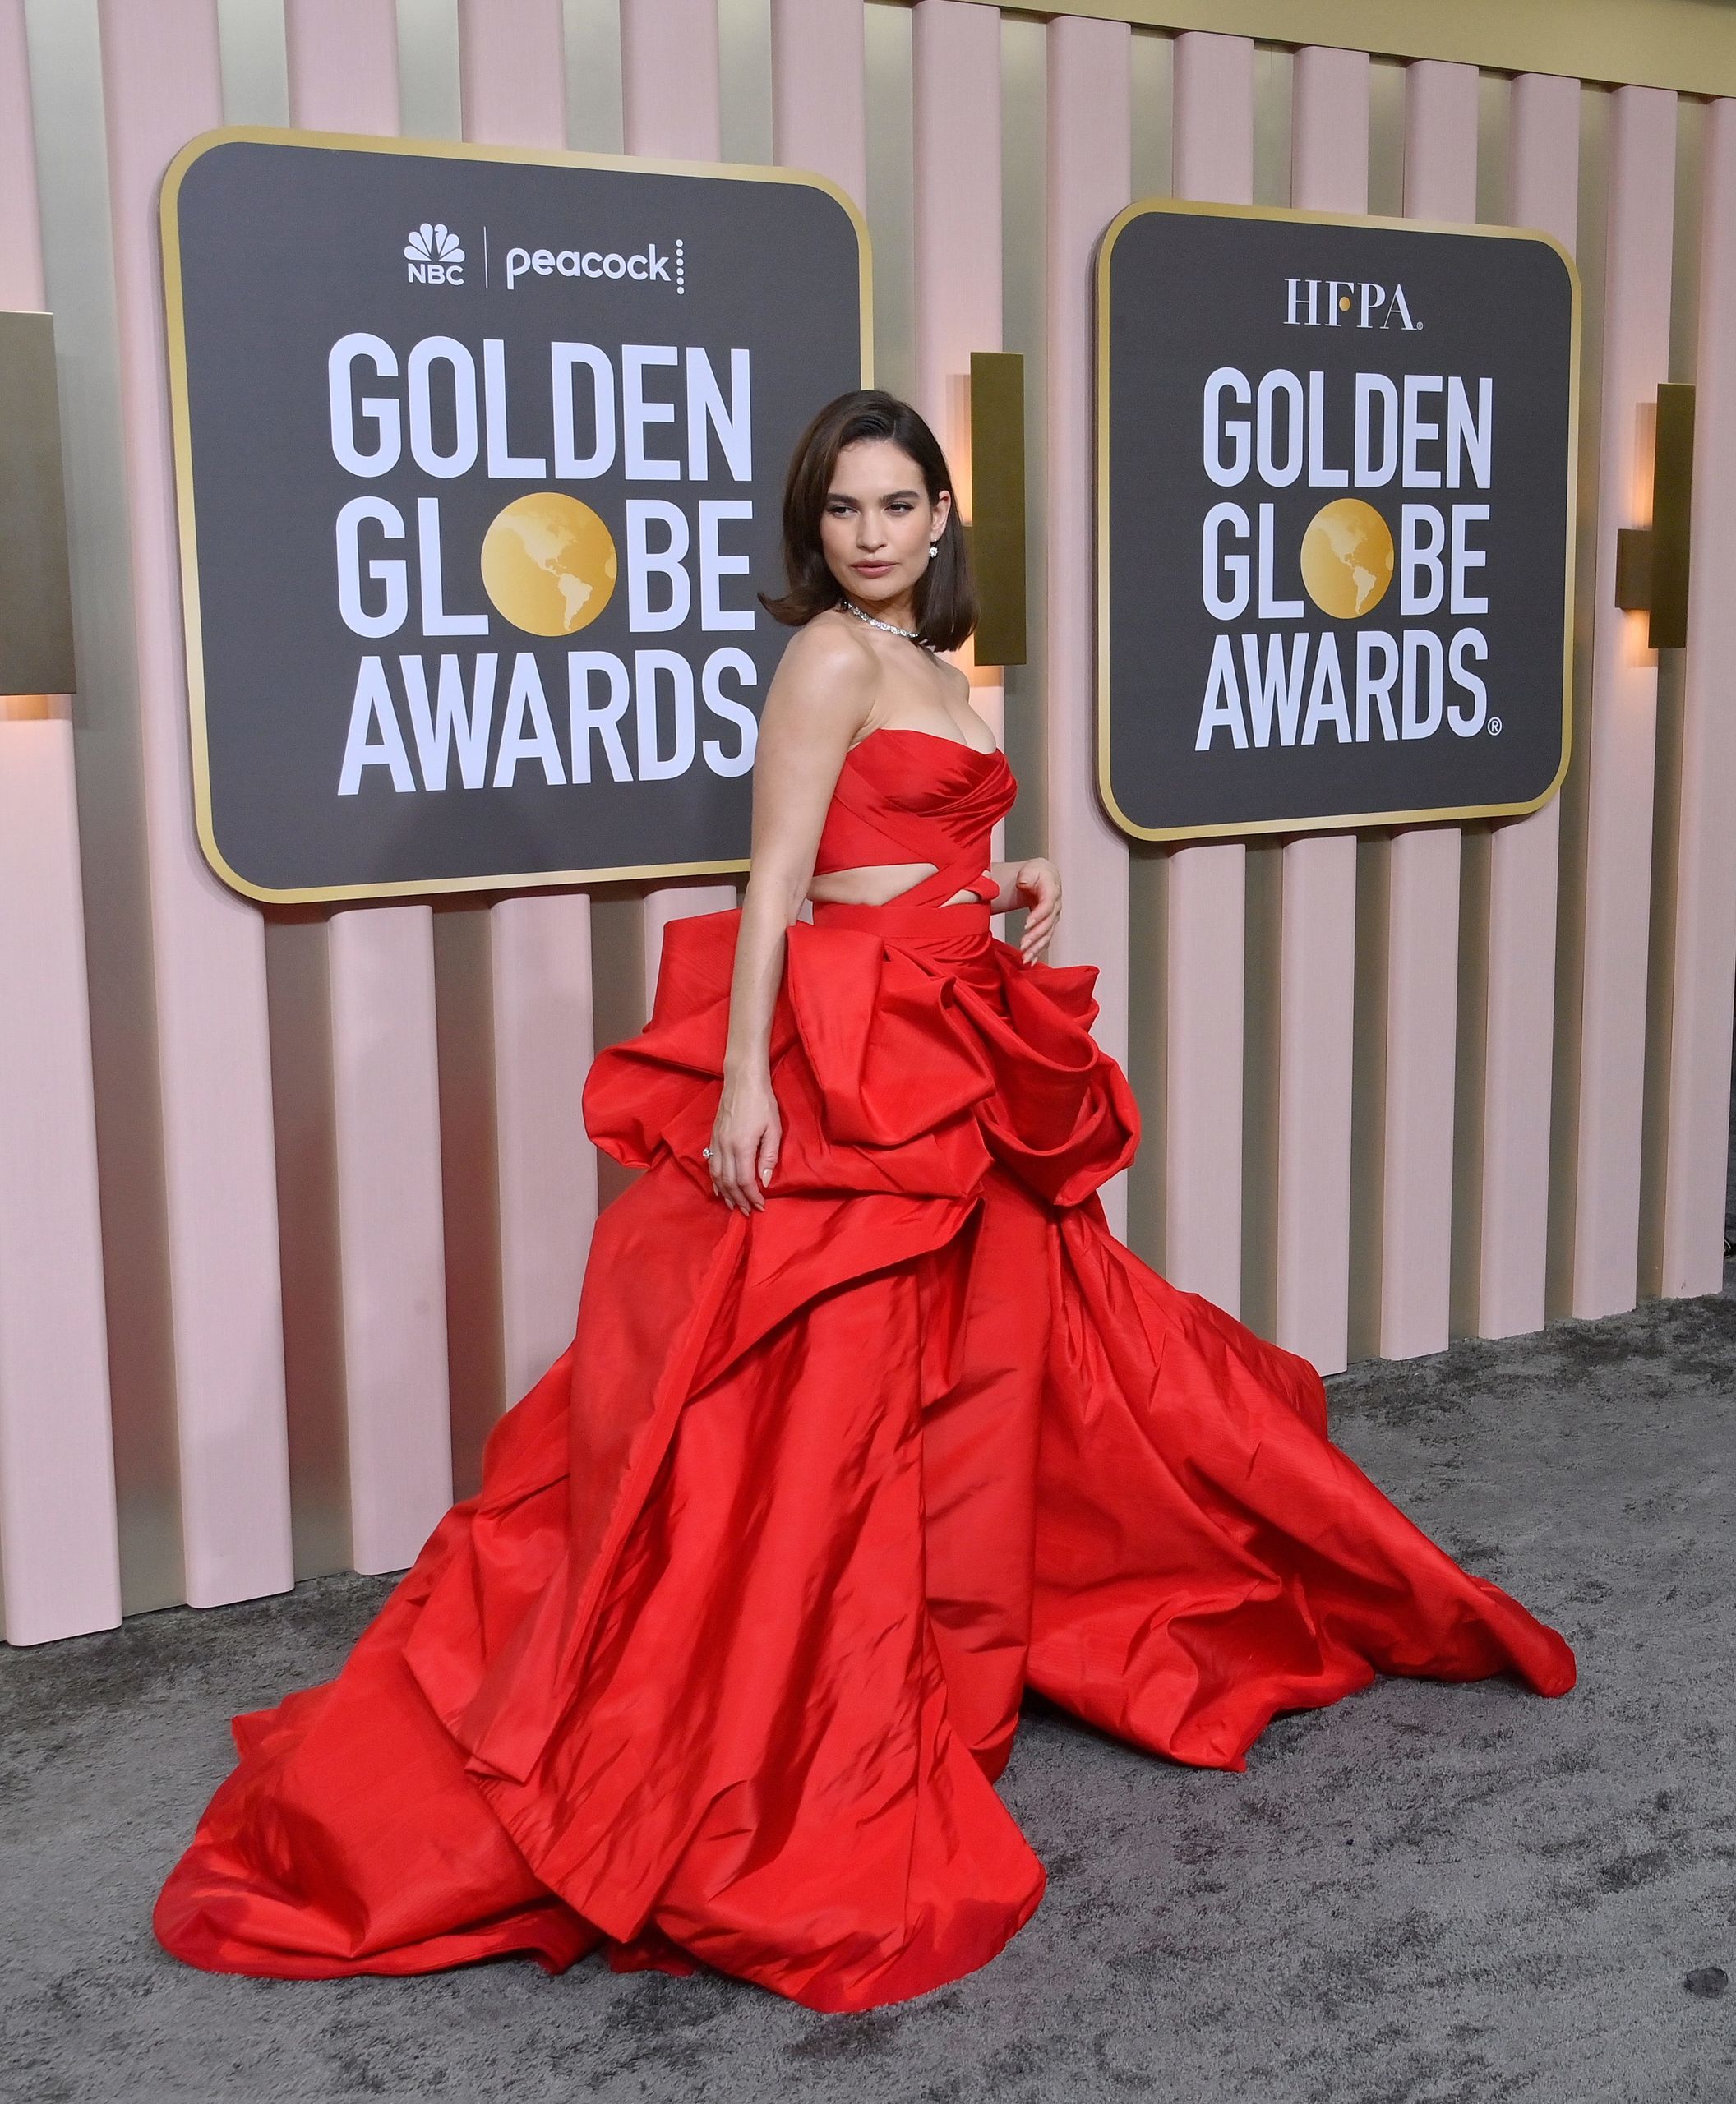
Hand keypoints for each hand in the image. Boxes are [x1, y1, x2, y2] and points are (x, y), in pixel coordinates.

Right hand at [708, 1067, 780, 1212]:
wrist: (742, 1080)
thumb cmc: (763, 1102)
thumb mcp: (773, 1129)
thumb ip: (768, 1156)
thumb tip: (765, 1181)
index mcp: (742, 1146)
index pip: (745, 1181)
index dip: (752, 1196)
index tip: (760, 1206)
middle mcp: (725, 1147)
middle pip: (729, 1182)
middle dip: (739, 1200)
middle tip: (748, 1212)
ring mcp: (716, 1142)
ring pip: (717, 1176)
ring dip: (725, 1193)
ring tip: (734, 1205)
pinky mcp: (713, 1137)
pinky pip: (712, 1165)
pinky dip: (715, 1180)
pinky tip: (720, 1187)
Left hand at [1013, 858, 1061, 965]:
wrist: (1042, 876)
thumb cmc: (1036, 873)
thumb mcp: (1031, 869)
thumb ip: (1027, 875)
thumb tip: (1025, 882)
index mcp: (1052, 890)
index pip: (1047, 905)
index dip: (1038, 916)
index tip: (1027, 925)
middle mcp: (1055, 906)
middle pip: (1048, 924)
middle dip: (1036, 936)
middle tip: (1023, 945)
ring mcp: (1053, 917)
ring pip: (1047, 935)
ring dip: (1037, 948)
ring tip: (1026, 958)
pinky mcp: (1048, 926)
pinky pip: (1044, 940)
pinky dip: (1038, 951)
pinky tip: (1031, 961)